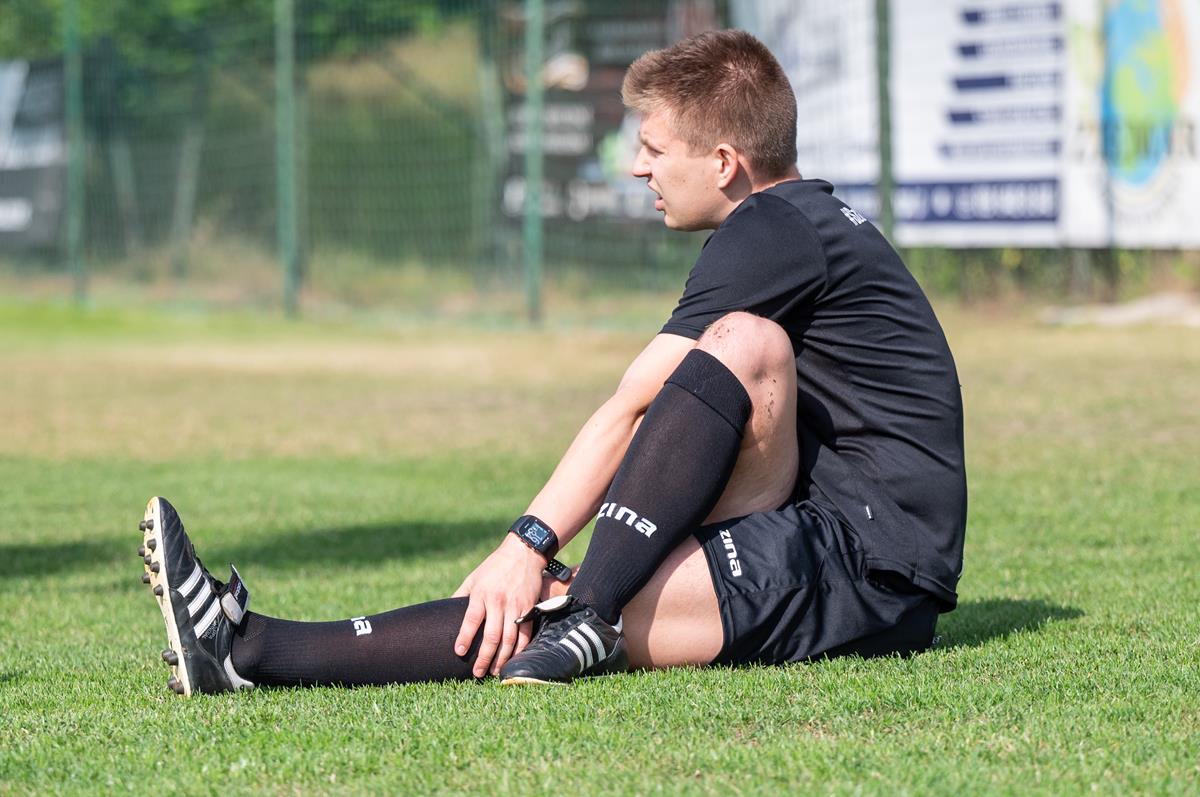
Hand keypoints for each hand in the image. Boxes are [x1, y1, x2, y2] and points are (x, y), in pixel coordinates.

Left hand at [452, 534, 546, 677]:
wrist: (523, 553)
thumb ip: (461, 596)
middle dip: (484, 657)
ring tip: (494, 672)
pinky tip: (513, 659)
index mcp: (481, 594)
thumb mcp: (474, 578)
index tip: (459, 652)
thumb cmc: (494, 566)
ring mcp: (515, 606)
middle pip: (491, 636)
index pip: (471, 621)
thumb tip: (445, 612)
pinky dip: (520, 649)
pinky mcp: (529, 608)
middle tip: (477, 673)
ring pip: (509, 639)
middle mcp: (498, 602)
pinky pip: (525, 634)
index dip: (465, 638)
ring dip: (502, 658)